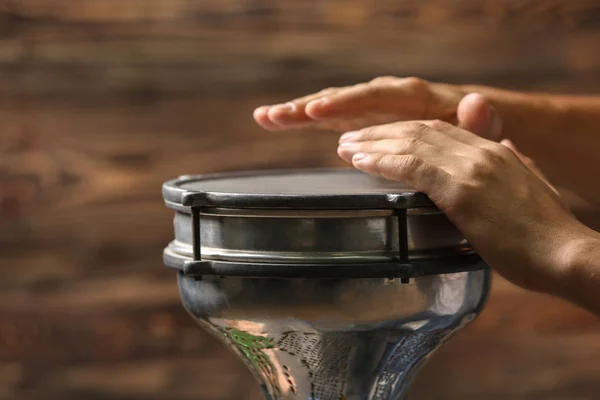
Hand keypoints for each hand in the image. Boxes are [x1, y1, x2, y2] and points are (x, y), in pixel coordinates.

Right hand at [253, 76, 502, 140]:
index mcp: (417, 99)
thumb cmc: (481, 132)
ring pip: (334, 108)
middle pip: (346, 98)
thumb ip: (481, 121)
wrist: (479, 130)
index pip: (378, 98)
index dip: (348, 105)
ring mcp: (375, 110)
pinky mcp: (367, 123)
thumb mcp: (487, 129)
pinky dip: (308, 121)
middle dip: (311, 106)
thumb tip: (477, 102)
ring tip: (265, 116)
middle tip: (277, 115)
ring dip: (300, 112)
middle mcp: (390, 98)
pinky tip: (280, 122)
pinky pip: (334, 121)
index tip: (318, 112)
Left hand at [336, 119, 583, 293]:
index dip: (403, 130)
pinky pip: (412, 166)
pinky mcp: (461, 189)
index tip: (377, 136)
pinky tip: (360, 161)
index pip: (439, 129)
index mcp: (495, 150)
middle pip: (419, 129)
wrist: (566, 254)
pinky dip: (382, 160)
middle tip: (349, 139)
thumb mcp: (528, 187)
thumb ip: (512, 164)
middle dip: (380, 132)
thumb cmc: (545, 235)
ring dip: (372, 142)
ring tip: (344, 147)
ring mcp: (471, 167)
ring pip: (411, 141)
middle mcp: (482, 150)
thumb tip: (501, 147)